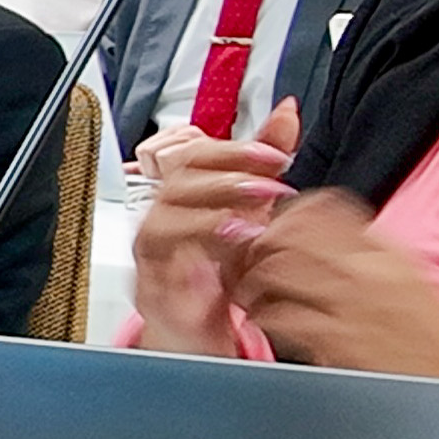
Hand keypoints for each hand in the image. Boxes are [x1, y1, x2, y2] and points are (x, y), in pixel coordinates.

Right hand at [129, 100, 299, 356]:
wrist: (203, 326)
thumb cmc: (222, 264)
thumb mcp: (253, 207)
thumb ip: (265, 159)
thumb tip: (287, 111)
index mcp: (181, 196)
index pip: (194, 156)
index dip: (233, 151)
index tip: (275, 156)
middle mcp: (159, 223)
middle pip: (175, 186)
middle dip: (225, 182)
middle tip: (271, 188)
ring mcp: (151, 261)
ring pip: (158, 229)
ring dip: (206, 223)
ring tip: (250, 228)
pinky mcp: (153, 299)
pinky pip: (159, 281)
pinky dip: (188, 275)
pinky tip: (220, 273)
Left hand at [232, 193, 438, 382]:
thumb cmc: (429, 339)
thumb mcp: (405, 282)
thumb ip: (362, 255)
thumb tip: (310, 237)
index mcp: (387, 252)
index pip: (322, 207)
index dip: (283, 216)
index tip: (268, 231)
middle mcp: (370, 271)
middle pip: (288, 234)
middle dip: (254, 248)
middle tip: (242, 264)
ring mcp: (353, 305)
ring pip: (275, 271)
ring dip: (250, 282)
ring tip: (248, 295)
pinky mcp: (338, 341)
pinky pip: (280, 316)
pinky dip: (261, 316)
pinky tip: (263, 322)